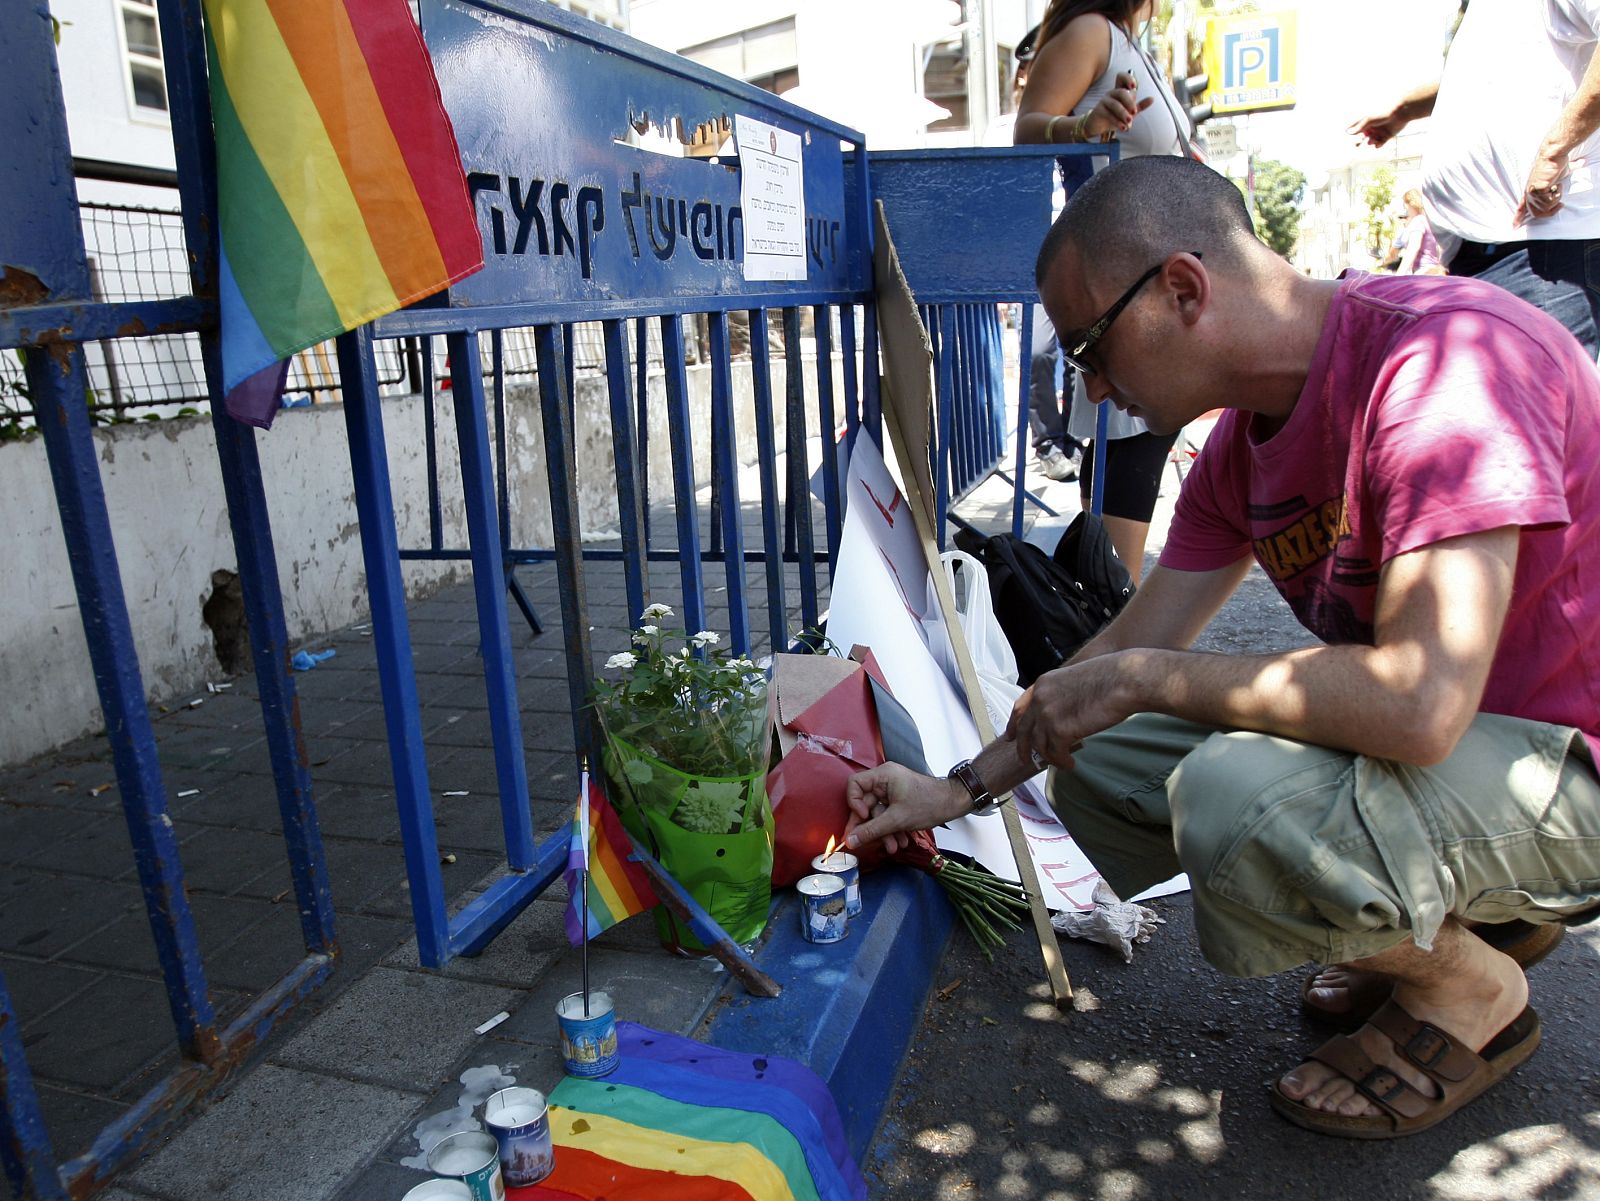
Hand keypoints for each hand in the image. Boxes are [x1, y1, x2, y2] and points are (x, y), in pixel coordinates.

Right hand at [844, 763, 968, 854]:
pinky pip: (887, 815)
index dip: (854, 802)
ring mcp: (892, 790)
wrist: (952, 804)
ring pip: (878, 813)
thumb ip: (872, 830)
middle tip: (866, 843)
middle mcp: (885, 781)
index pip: (854, 785)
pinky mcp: (898, 800)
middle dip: (872, 826)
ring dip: (884, 832)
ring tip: (893, 847)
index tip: (863, 817)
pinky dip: (892, 829)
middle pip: (866, 804)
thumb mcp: (897, 820)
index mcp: (883, 776)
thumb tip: (850, 841)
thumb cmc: (928, 804)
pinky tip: (900, 841)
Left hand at [1005, 654, 1137, 773]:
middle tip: (1025, 760)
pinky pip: (1056, 754)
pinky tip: (1071, 764)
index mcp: (1043, 684)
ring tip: (1062, 762)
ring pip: (1040, 746)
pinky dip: (1063, 762)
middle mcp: (1040, 699)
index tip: (1011, 736)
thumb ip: (1061, 696)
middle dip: (1023, 748)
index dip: (1013, 724)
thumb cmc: (1110, 677)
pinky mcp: (1061, 730)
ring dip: (1050, 758)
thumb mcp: (1074, 680)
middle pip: (1024, 730)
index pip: (1020, 707)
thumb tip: (1060, 716)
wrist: (1124, 680)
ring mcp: (1048, 715)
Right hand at [1089, 71, 1152, 138]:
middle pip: (1121, 92)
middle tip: (1134, 112)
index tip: (1134, 87)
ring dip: (1123, 114)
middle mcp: (1112, 93)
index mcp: (1120, 91)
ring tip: (1129, 122)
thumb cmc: (1115, 116)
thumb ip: (1140, 106)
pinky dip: (1117, 121)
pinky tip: (1123, 128)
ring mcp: (1104, 101)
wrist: (1099, 126)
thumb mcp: (1129, 111)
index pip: (1122, 77)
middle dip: (1129, 102)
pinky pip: (1109, 114)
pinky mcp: (1099, 110)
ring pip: (1115, 104)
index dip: (1128, 79)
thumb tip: (1152, 99)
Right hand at [1347, 109, 1407, 148]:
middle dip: (1358, 141)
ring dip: (1370, 142)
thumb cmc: (1383, 114)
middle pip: (1362, 137)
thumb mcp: (1369, 119)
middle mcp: (1372, 128)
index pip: (1356, 129)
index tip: (1349, 136)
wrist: (1399, 114)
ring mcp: (1379, 132)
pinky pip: (1379, 144)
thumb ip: (1359, 126)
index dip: (1352, 133)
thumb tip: (1348, 132)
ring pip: (1370, 141)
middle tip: (1357, 144)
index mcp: (1366, 122)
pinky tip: (1378, 144)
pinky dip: (1378, 145)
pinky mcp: (1386, 137)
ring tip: (1372, 140)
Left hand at [1516, 143, 1570, 225]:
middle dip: (1550, 212)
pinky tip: (1556, 185)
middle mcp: (1529, 193)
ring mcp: (1532, 192)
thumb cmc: (1555, 163)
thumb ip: (1561, 178)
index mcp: (1530, 191)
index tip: (1514, 226)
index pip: (1522, 206)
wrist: (1553, 155)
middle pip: (1536, 213)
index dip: (1519, 217)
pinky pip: (1548, 201)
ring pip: (1545, 208)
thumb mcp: (1557, 175)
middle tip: (1559, 204)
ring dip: (1555, 199)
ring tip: (1557, 188)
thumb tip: (1582, 162)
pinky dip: (1556, 195)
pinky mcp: (1537, 190)